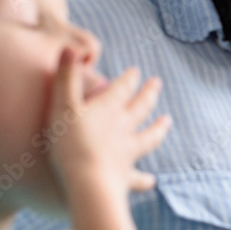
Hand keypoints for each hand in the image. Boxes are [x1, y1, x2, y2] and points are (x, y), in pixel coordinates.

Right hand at [48, 50, 170, 202]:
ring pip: (148, 137)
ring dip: (158, 128)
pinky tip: (152, 181)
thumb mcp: (62, 106)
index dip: (129, 79)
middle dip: (148, 94)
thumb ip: (65, 78)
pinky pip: (137, 177)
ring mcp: (127, 152)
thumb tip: (71, 48)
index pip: (122, 89)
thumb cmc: (70, 143)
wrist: (88, 182)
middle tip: (157, 83)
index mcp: (108, 109)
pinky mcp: (125, 176)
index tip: (137, 71)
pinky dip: (144, 179)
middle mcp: (123, 128)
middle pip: (140, 107)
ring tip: (168, 121)